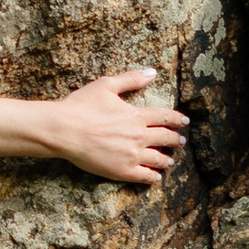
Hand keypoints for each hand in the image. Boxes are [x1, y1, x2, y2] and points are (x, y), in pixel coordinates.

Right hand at [0, 65, 189, 185]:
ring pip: (158, 159)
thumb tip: (152, 72)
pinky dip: (153, 176)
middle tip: (181, 141)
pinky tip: (155, 177)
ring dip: (167, 159)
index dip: (178, 119)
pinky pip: (144, 176)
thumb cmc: (81, 106)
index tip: (185, 122)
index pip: (166, 117)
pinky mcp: (122, 171)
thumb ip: (131, 79)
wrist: (64, 130)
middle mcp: (139, 136)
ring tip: (170, 161)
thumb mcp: (106, 85)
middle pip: (166, 138)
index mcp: (137, 115)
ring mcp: (132, 155)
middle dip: (176, 140)